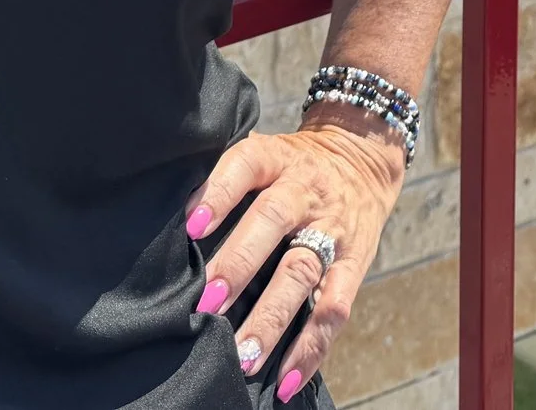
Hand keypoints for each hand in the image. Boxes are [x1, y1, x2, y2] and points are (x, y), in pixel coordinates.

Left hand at [184, 112, 408, 396]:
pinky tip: (285, 380)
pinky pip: (334, 309)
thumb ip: (226, 183)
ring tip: (244, 356)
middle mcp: (304, 191)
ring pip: (302, 273)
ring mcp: (332, 230)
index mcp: (277, 159)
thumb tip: (174, 228)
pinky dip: (311, 348)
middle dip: (239, 264)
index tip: (192, 227)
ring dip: (272, 318)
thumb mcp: (265, 155)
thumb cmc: (292, 167)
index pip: (246, 166)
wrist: (362, 158)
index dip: (219, 193)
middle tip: (207, 305)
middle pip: (273, 221)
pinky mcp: (354, 264)